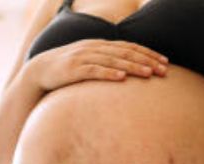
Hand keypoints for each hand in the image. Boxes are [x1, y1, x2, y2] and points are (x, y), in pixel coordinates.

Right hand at [25, 39, 167, 91]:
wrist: (39, 71)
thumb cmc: (68, 70)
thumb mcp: (90, 62)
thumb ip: (107, 63)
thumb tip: (128, 73)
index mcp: (100, 45)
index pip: (129, 47)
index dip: (148, 53)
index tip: (165, 63)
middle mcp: (94, 48)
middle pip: (125, 52)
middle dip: (146, 60)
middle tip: (163, 70)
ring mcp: (83, 57)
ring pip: (113, 60)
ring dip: (132, 66)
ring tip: (149, 74)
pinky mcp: (74, 70)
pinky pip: (94, 71)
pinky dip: (109, 73)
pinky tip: (121, 77)